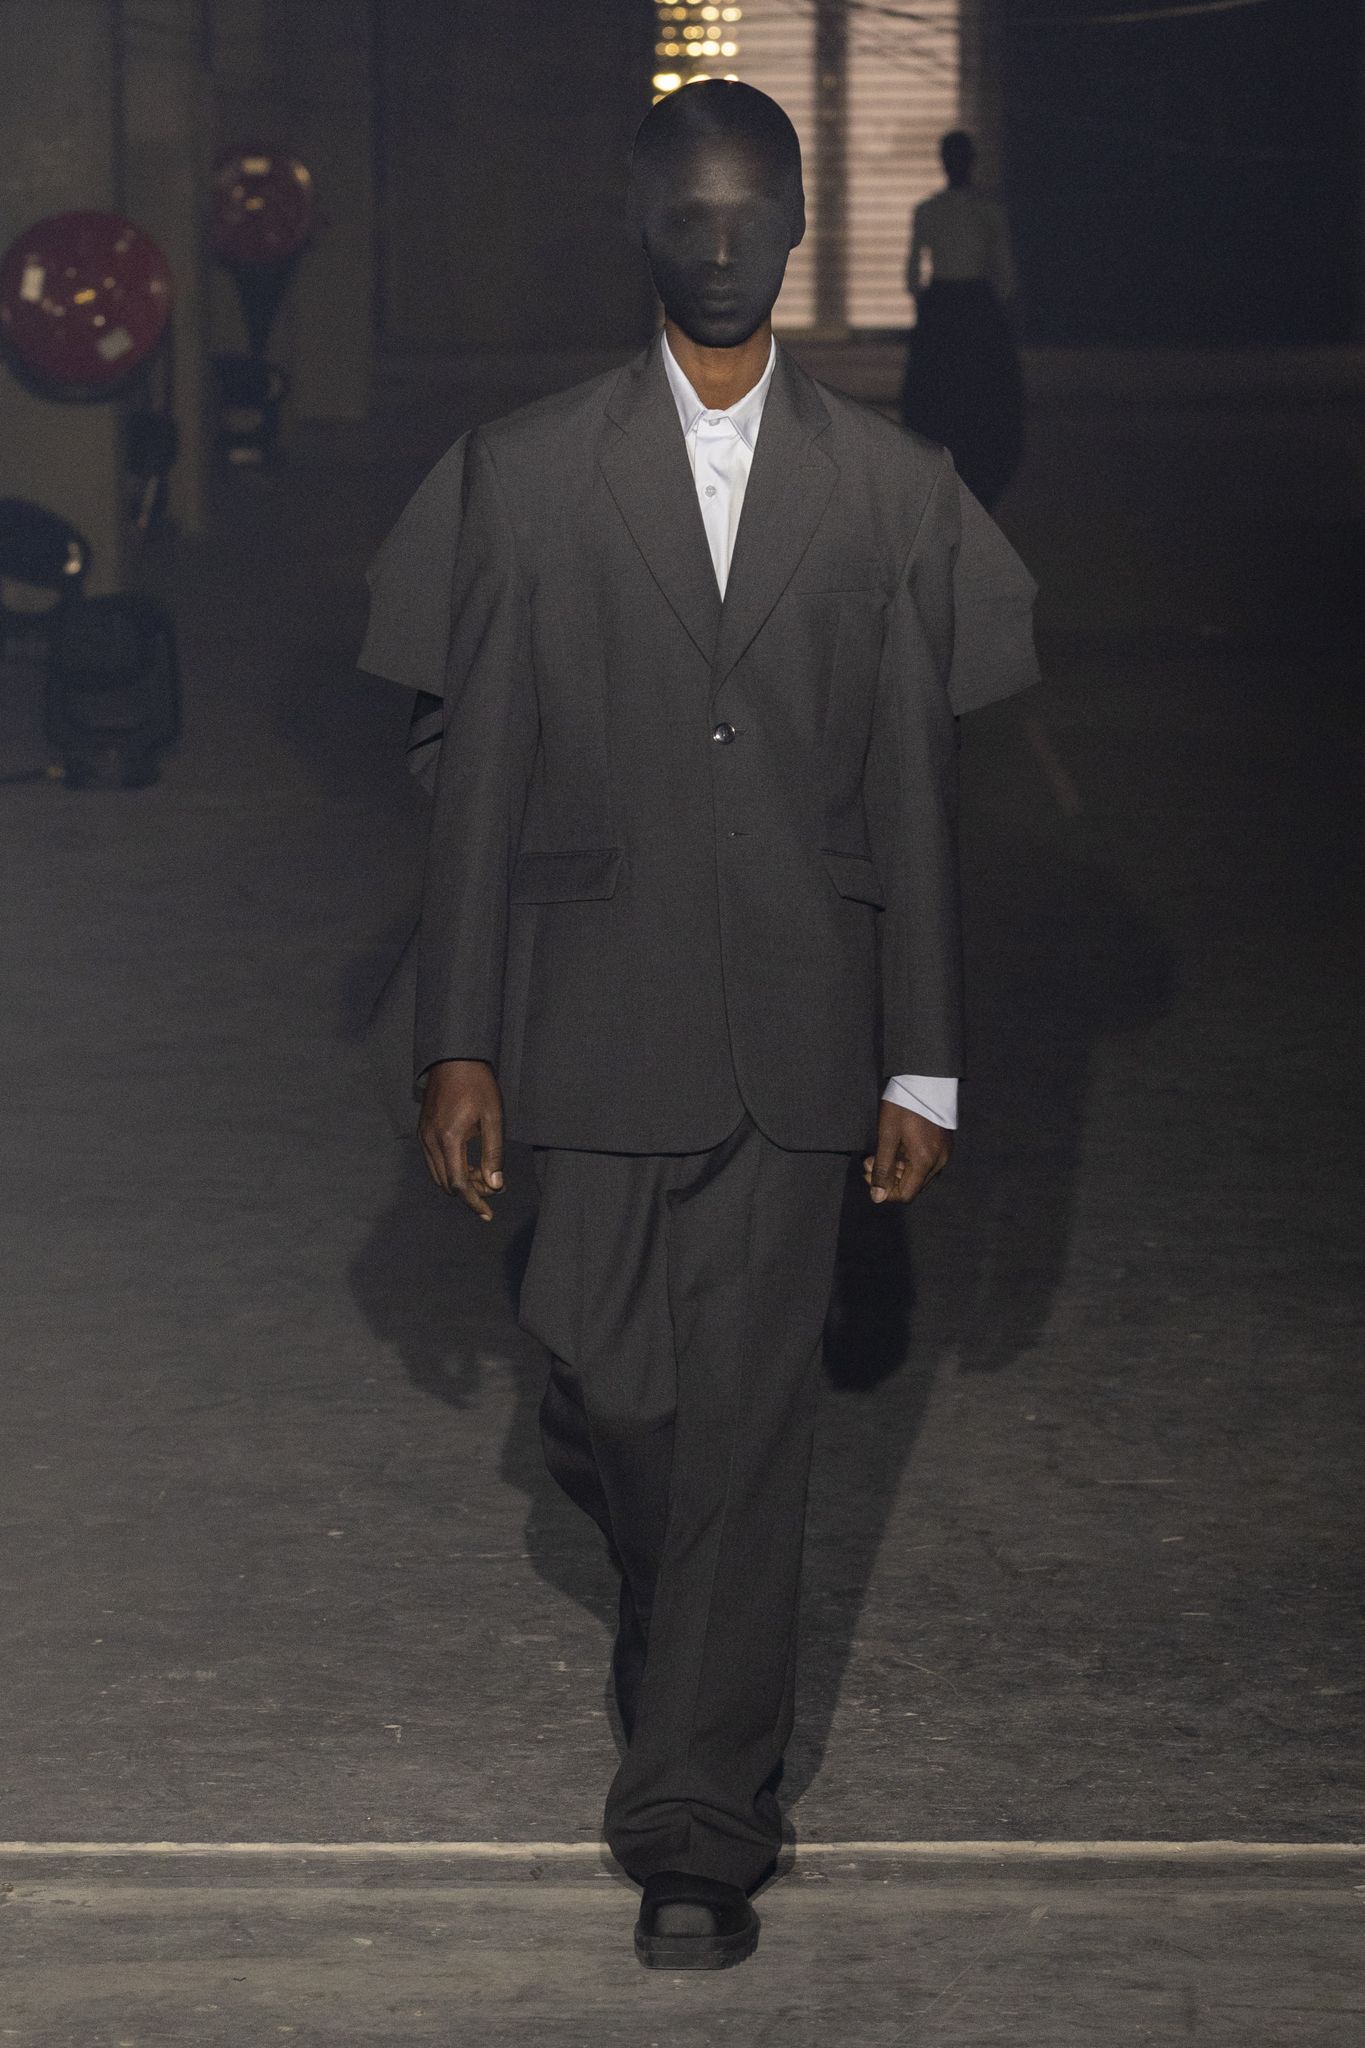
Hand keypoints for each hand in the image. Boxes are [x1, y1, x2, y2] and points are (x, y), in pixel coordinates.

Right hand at [418, 1059, 504, 1220]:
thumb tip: (494, 1185)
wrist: (454, 1058)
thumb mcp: (493, 1118)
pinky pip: (433, 1162)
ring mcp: (423, 1136)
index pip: (458, 1184)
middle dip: (469, 1192)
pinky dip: (449, 1169)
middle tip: (492, 1187)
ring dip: (459, 1182)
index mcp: (449, 1138)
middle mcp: (430, 1141)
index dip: (473, 1202)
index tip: (487, 1213)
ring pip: (438, 1175)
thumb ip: (493, 1154)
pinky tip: (467, 1163)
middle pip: (446, 1184)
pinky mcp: (422, 1131)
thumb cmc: (478, 1085)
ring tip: (482, 1175)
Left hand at [863, 1101, 952, 1205]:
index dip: (885, 1191)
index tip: (869, 1175)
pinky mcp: (945, 1145)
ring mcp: (945, 1153)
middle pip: (913, 1186)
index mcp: (926, 1161)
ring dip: (898, 1170)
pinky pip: (927, 1164)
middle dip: (889, 1179)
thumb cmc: (904, 1105)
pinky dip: (910, 1162)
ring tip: (879, 1154)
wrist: (925, 1079)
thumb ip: (882, 1168)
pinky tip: (897, 1148)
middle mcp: (940, 1162)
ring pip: (919, 1176)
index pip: (906, 1195)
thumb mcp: (887, 1136)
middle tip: (869, 1162)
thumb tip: (877, 1197)